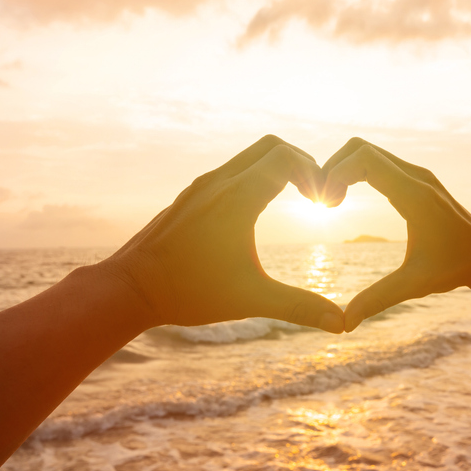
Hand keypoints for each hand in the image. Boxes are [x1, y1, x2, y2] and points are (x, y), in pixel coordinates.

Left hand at [97, 135, 345, 333]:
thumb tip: (341, 324)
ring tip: (293, 198)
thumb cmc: (188, 293)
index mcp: (237, 198)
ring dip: (276, 168)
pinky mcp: (190, 197)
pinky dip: (253, 178)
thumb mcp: (251, 300)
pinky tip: (258, 211)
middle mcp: (218, 183)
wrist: (130, 288)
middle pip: (271, 146)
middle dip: (301, 163)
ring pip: (248, 157)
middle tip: (315, 192)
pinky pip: (230, 171)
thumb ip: (299, 306)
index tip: (324, 203)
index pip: (287, 159)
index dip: (314, 174)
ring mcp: (201, 187)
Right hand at [321, 138, 470, 330]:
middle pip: (359, 147)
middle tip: (322, 203)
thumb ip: (378, 299)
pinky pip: (376, 162)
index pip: (364, 159)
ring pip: (366, 151)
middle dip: (332, 167)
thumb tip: (345, 324)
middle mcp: (415, 176)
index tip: (324, 205)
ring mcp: (416, 174)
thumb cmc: (453, 268)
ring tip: (330, 203)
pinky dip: (354, 172)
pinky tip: (345, 200)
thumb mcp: (414, 284)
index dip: (335, 173)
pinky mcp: (415, 178)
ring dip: (342, 169)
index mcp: (414, 195)